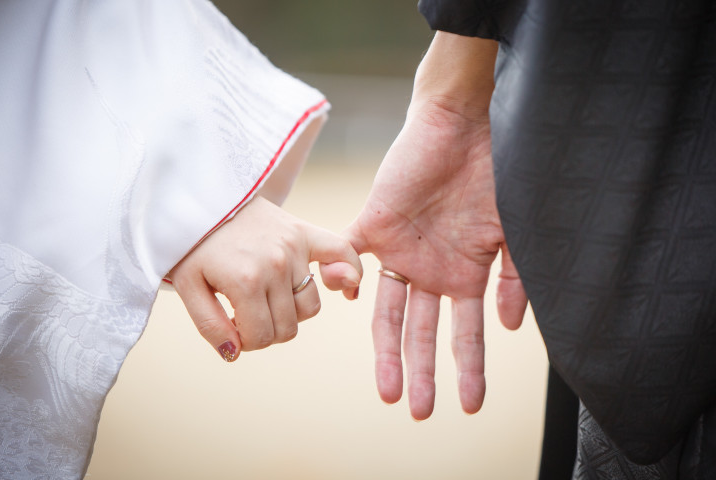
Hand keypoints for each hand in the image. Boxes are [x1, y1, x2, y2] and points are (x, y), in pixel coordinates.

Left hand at [169, 196, 361, 361]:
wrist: (205, 198)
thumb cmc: (193, 244)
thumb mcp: (188, 286)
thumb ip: (209, 325)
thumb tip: (234, 354)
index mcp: (246, 282)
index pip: (262, 338)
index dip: (245, 341)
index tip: (230, 324)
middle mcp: (276, 265)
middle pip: (287, 328)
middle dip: (265, 330)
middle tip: (244, 313)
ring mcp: (295, 247)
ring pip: (309, 307)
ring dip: (290, 312)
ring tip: (267, 296)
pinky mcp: (305, 232)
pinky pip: (342, 255)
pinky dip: (349, 273)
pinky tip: (346, 290)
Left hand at [333, 101, 527, 419]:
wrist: (463, 123)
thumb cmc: (494, 172)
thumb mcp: (513, 230)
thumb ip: (515, 279)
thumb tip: (513, 327)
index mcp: (464, 275)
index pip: (462, 333)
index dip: (466, 369)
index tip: (468, 405)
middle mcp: (431, 271)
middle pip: (421, 333)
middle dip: (422, 372)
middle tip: (419, 412)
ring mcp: (402, 252)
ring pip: (388, 312)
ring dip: (387, 350)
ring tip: (388, 389)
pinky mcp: (374, 224)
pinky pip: (351, 254)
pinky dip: (346, 276)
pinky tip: (348, 301)